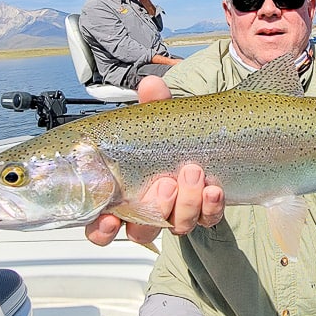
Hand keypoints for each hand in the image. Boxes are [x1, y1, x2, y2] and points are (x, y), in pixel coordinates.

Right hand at [83, 75, 224, 246]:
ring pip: (177, 226)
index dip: (102, 230)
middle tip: (166, 183)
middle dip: (156, 207)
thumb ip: (153, 104)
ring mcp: (177, 214)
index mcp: (122, 194)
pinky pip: (207, 220)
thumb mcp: (157, 118)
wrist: (209, 140)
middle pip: (141, 231)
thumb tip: (151, 85)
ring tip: (194, 172)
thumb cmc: (167, 136)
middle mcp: (147, 211)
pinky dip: (211, 207)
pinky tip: (215, 190)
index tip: (111, 220)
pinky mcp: (205, 213)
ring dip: (186, 203)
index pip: (100, 226)